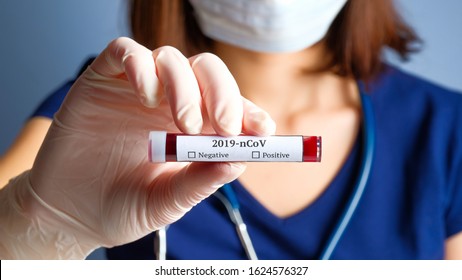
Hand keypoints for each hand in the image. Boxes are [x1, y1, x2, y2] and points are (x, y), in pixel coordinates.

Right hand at [0, 37, 274, 258]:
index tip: (261, 131)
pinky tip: (148, 96)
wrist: (69, 214)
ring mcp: (136, 89)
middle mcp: (168, 103)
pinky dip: (142, 67)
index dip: (249, 112)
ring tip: (184, 124)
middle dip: (224, 94)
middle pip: (207, 72)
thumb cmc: (121, 207)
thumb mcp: (168, 201)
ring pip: (171, 58)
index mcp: (192, 129)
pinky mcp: (102, 80)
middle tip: (227, 125)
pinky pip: (125, 53)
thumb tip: (239, 161)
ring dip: (186, 87)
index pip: (229, 106)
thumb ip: (200, 181)